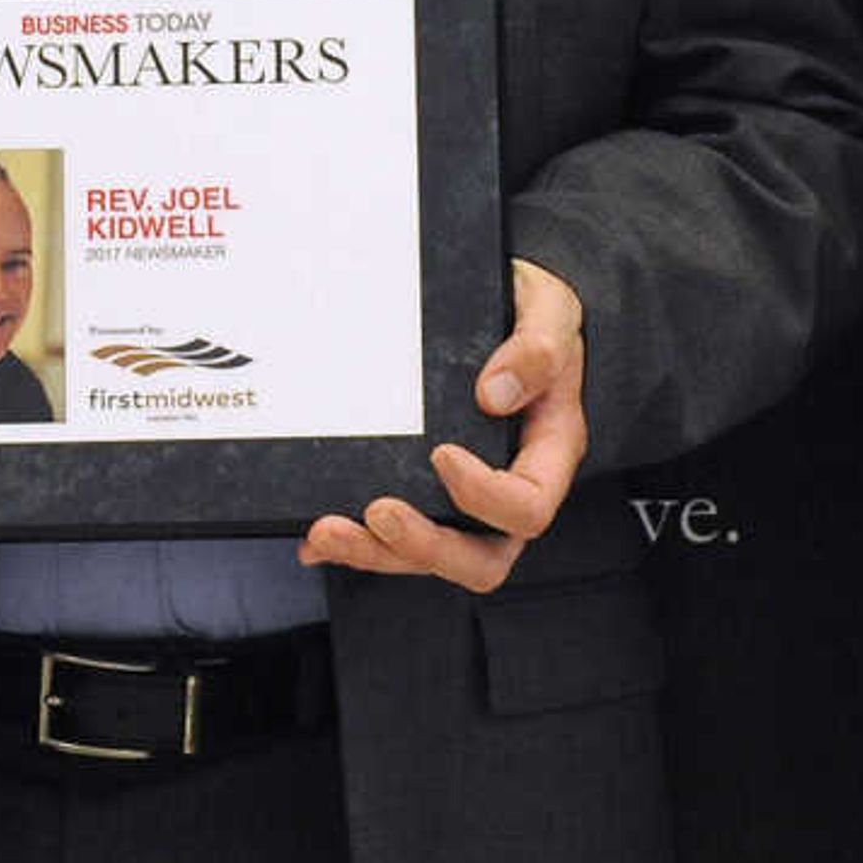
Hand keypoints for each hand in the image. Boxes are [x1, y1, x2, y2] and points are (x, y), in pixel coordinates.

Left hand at [299, 258, 585, 593]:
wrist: (498, 304)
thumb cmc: (529, 314)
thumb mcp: (549, 313)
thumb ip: (539, 348)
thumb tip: (494, 393)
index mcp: (547, 454)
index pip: (528, 506)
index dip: (486, 496)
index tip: (441, 454)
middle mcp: (506, 489)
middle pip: (480, 558)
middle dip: (423, 546)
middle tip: (378, 513)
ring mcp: (463, 500)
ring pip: (427, 556)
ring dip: (374, 553)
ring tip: (328, 530)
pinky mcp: (424, 494)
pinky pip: (392, 538)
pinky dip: (352, 543)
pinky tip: (314, 537)